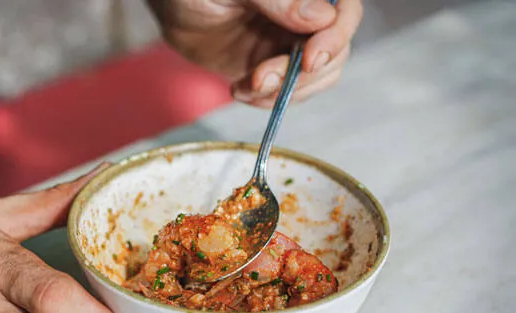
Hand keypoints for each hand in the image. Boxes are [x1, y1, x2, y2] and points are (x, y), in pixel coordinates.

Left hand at [148, 0, 362, 106]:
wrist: (171, 9)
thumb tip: (321, 19)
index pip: (344, 11)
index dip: (335, 37)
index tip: (309, 60)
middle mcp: (305, 15)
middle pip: (335, 51)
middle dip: (301, 75)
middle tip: (260, 79)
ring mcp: (290, 42)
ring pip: (316, 77)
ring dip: (284, 92)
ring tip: (245, 87)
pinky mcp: (272, 65)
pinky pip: (287, 92)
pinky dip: (268, 100)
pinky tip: (239, 91)